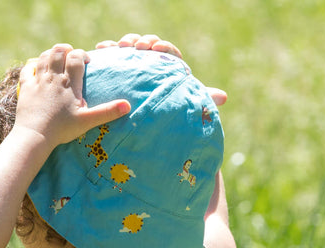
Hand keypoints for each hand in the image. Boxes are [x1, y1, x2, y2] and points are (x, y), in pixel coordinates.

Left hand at [15, 44, 130, 147]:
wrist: (35, 135)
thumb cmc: (62, 129)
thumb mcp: (87, 121)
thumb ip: (107, 112)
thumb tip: (128, 106)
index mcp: (69, 83)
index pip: (75, 58)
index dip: (81, 55)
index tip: (86, 61)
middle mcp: (53, 77)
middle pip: (58, 52)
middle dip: (65, 49)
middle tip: (69, 55)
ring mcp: (38, 81)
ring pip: (43, 57)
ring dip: (50, 54)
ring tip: (55, 59)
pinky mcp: (26, 88)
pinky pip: (27, 70)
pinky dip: (31, 66)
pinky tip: (34, 68)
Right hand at [95, 33, 227, 105]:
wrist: (147, 128)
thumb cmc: (168, 116)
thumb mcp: (183, 107)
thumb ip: (201, 99)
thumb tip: (224, 97)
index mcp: (170, 70)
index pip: (169, 53)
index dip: (164, 49)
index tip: (155, 51)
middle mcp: (153, 65)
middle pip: (149, 45)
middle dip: (142, 41)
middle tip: (136, 48)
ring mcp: (135, 67)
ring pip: (131, 47)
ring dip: (126, 42)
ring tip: (119, 47)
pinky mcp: (119, 71)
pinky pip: (113, 56)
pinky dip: (107, 50)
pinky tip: (101, 49)